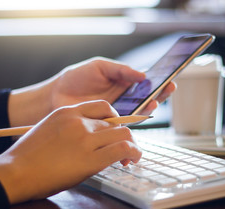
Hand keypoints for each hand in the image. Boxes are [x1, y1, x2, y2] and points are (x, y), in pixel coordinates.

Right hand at [0, 101, 141, 204]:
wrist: (14, 172)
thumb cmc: (27, 157)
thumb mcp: (48, 130)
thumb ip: (70, 128)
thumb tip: (90, 137)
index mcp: (67, 112)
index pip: (103, 107)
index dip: (115, 119)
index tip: (116, 131)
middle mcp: (79, 122)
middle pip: (116, 123)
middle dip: (124, 136)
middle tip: (124, 151)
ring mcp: (85, 139)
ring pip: (124, 134)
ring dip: (132, 145)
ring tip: (130, 157)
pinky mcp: (91, 159)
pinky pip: (123, 149)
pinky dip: (133, 153)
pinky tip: (132, 160)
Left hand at [8, 57, 175, 126]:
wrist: (55, 96)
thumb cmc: (76, 78)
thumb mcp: (99, 67)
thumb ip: (120, 70)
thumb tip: (143, 75)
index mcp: (123, 83)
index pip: (146, 83)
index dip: (159, 81)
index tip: (169, 78)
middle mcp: (124, 99)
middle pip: (147, 98)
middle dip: (160, 94)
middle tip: (169, 88)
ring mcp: (117, 113)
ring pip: (139, 113)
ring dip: (148, 108)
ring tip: (153, 102)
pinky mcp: (108, 126)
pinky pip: (123, 127)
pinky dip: (132, 126)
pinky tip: (137, 118)